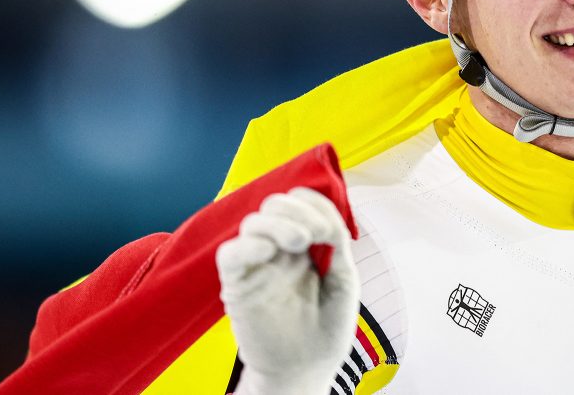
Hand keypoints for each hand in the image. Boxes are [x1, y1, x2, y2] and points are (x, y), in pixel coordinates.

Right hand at [216, 187, 358, 393]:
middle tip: (315, 236)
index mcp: (303, 246)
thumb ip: (336, 243)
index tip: (330, 230)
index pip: (299, 203)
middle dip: (298, 211)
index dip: (314, 205)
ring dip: (279, 223)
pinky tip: (269, 250)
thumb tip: (325, 217)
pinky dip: (248, 245)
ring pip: (253, 222)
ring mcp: (257, 266)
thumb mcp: (343, 279)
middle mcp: (278, 250)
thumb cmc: (326, 327)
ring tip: (300, 242)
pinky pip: (230, 254)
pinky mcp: (238, 286)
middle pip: (274, 205)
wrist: (307, 368)